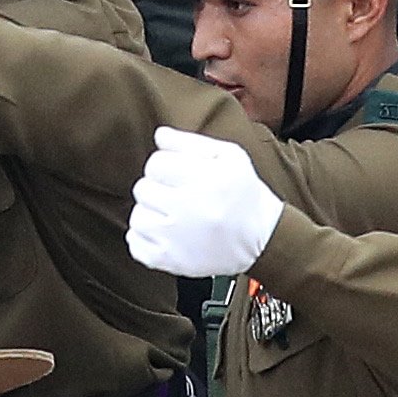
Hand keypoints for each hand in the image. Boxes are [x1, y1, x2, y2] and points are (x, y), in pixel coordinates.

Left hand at [128, 126, 282, 274]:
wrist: (262, 238)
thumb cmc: (244, 194)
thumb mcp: (229, 156)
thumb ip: (190, 142)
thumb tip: (159, 135)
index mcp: (204, 179)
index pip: (156, 163)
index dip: (166, 165)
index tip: (178, 174)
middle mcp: (188, 209)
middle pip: (143, 189)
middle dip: (158, 188)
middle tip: (179, 195)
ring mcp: (177, 239)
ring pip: (137, 217)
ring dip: (151, 214)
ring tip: (173, 216)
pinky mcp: (171, 261)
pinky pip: (135, 245)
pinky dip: (144, 239)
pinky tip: (165, 234)